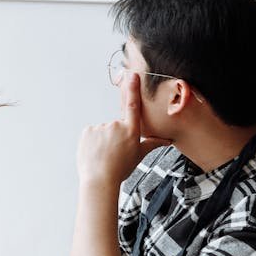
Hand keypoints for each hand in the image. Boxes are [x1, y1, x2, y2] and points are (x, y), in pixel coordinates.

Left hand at [76, 72, 170, 187]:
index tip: (132, 75)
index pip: (133, 106)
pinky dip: (92, 141)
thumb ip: (152, 144)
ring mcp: (100, 127)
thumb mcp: (139, 155)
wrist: (99, 180)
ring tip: (104, 154)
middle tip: (114, 152)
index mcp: (131, 131)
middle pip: (116, 126)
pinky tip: (95, 152)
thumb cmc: (120, 169)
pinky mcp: (87, 131)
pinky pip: (91, 133)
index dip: (133, 89)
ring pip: (103, 130)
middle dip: (115, 136)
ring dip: (103, 139)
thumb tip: (168, 140)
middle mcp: (116, 126)